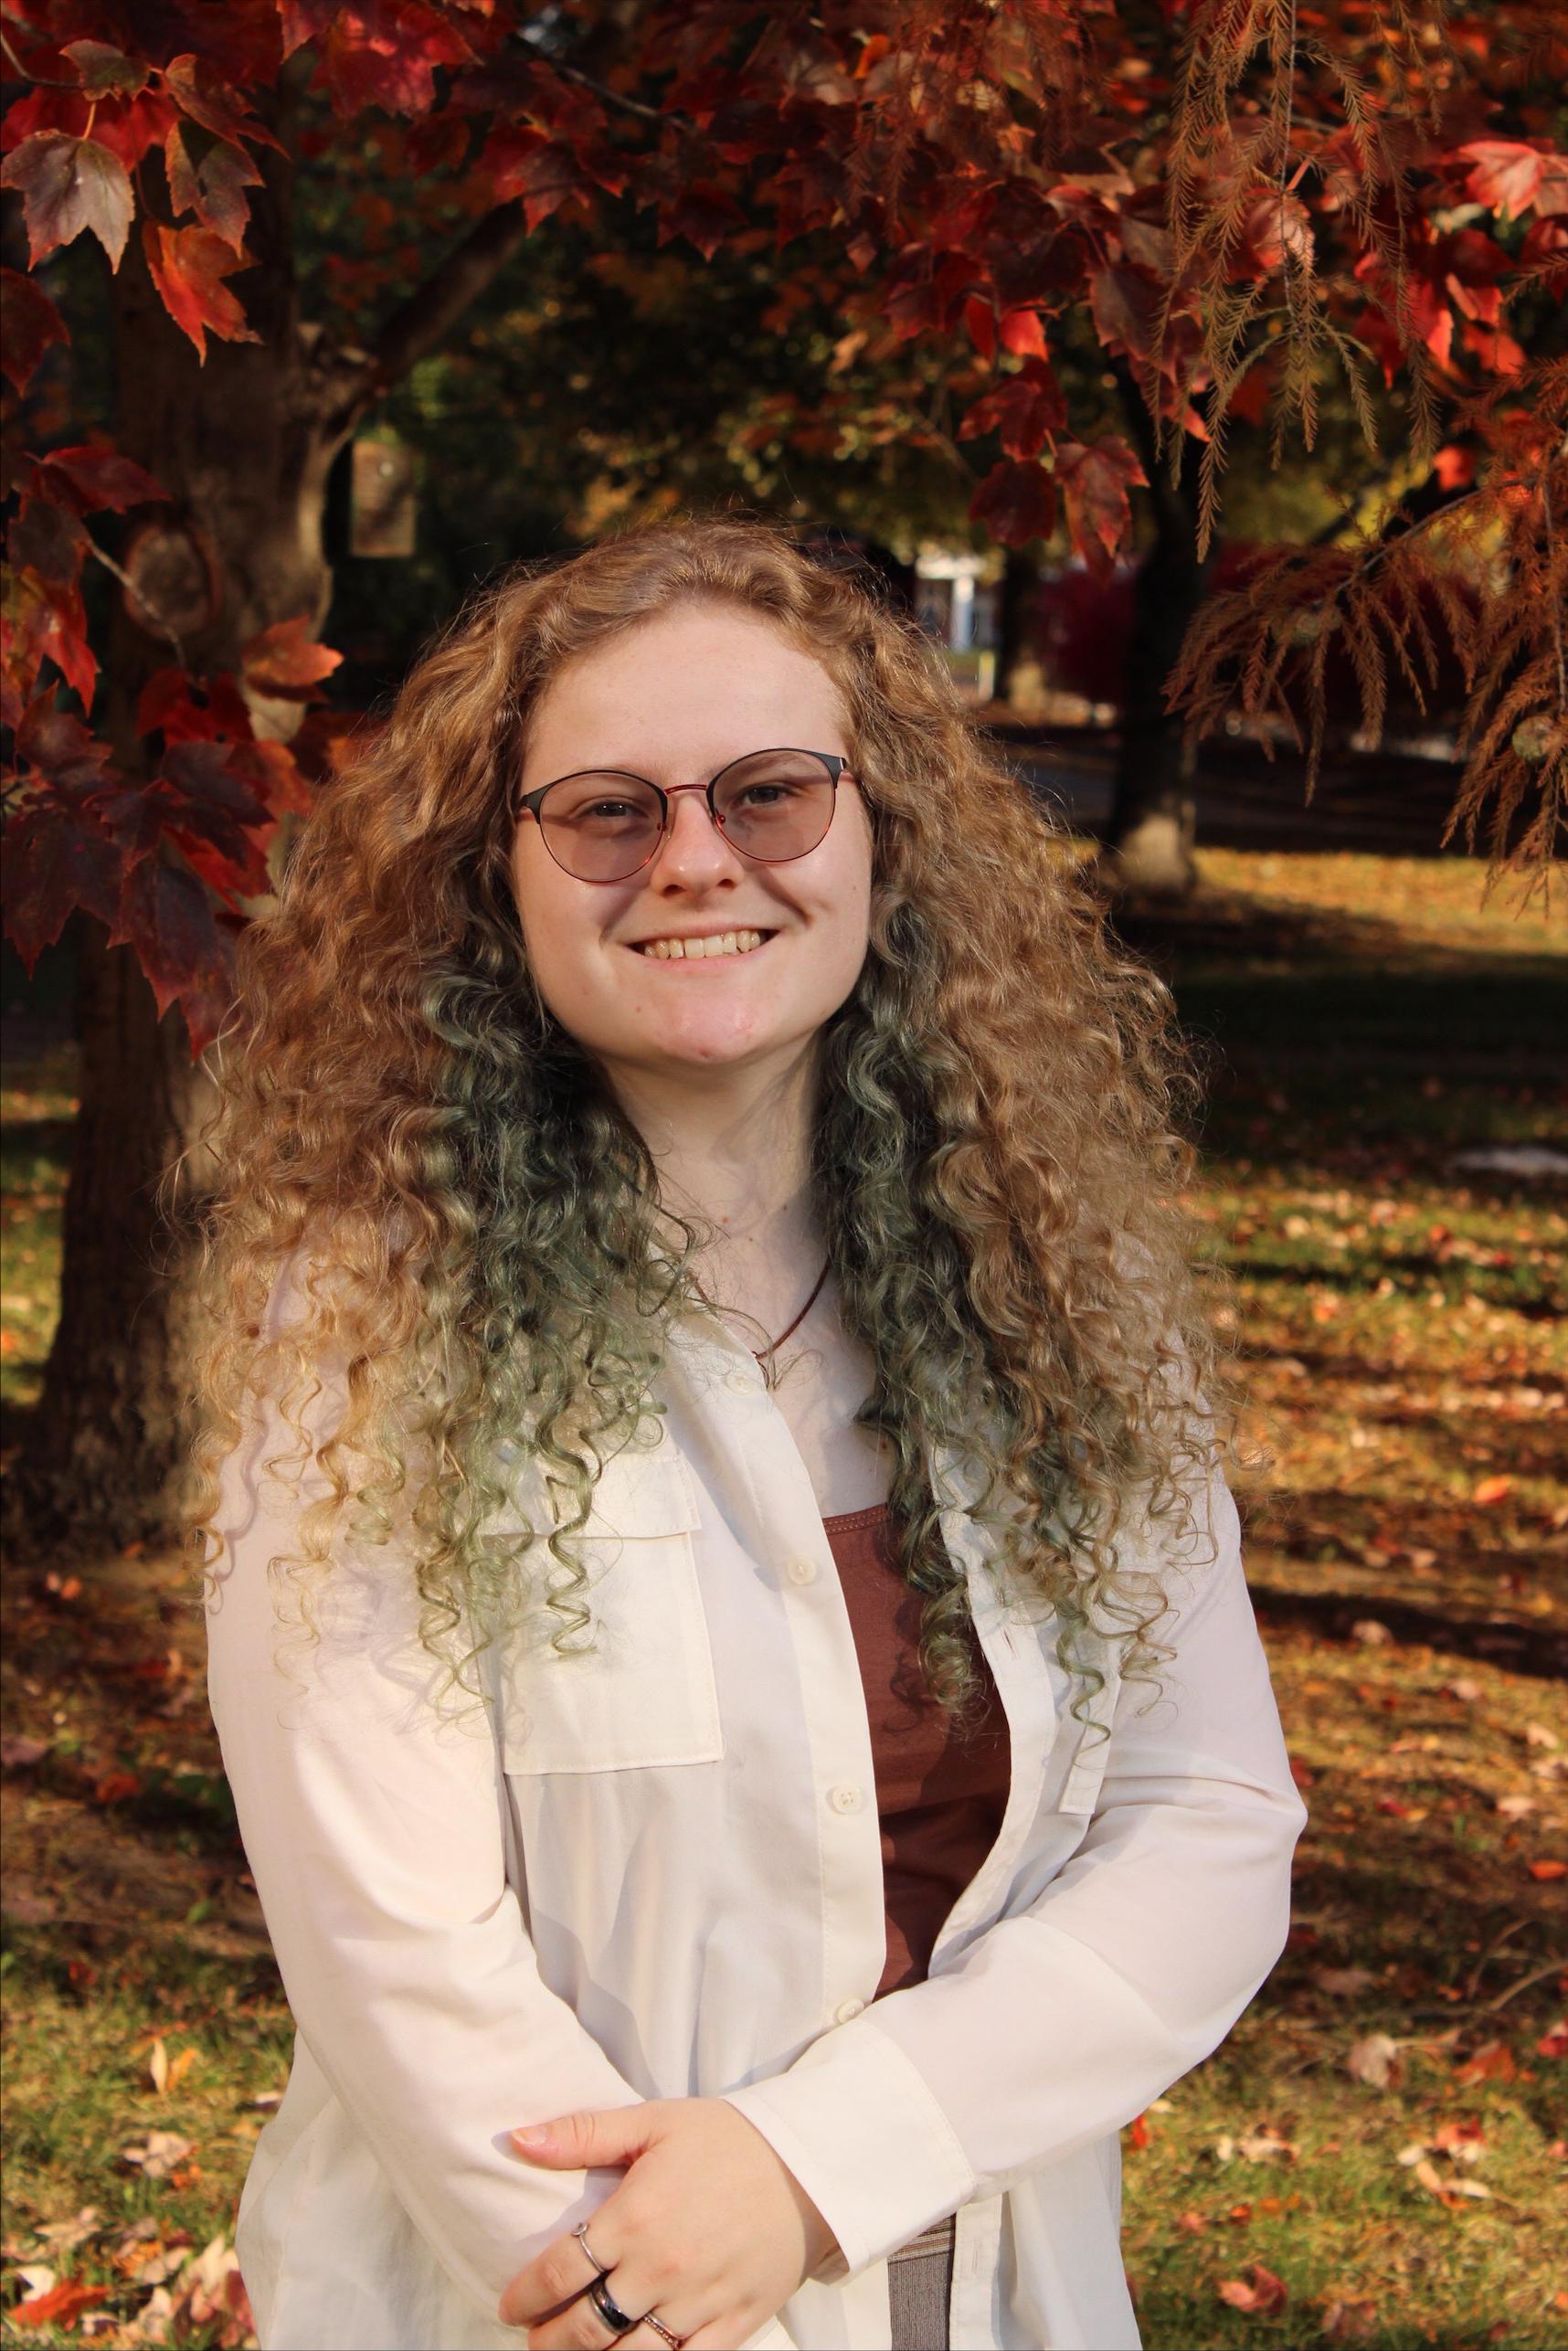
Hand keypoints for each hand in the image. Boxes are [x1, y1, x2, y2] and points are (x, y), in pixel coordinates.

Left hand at [497, 2097, 839, 2347]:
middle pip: (585, 2326)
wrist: (807, 2166)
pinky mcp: (732, 2327)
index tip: (510, 2306)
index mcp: (636, 2216)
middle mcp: (661, 2268)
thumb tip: (517, 2139)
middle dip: (550, 2340)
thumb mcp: (654, 2121)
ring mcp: (698, 2303)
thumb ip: (582, 2133)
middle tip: (536, 2338)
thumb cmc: (727, 2140)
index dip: (526, 2295)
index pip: (561, 2270)